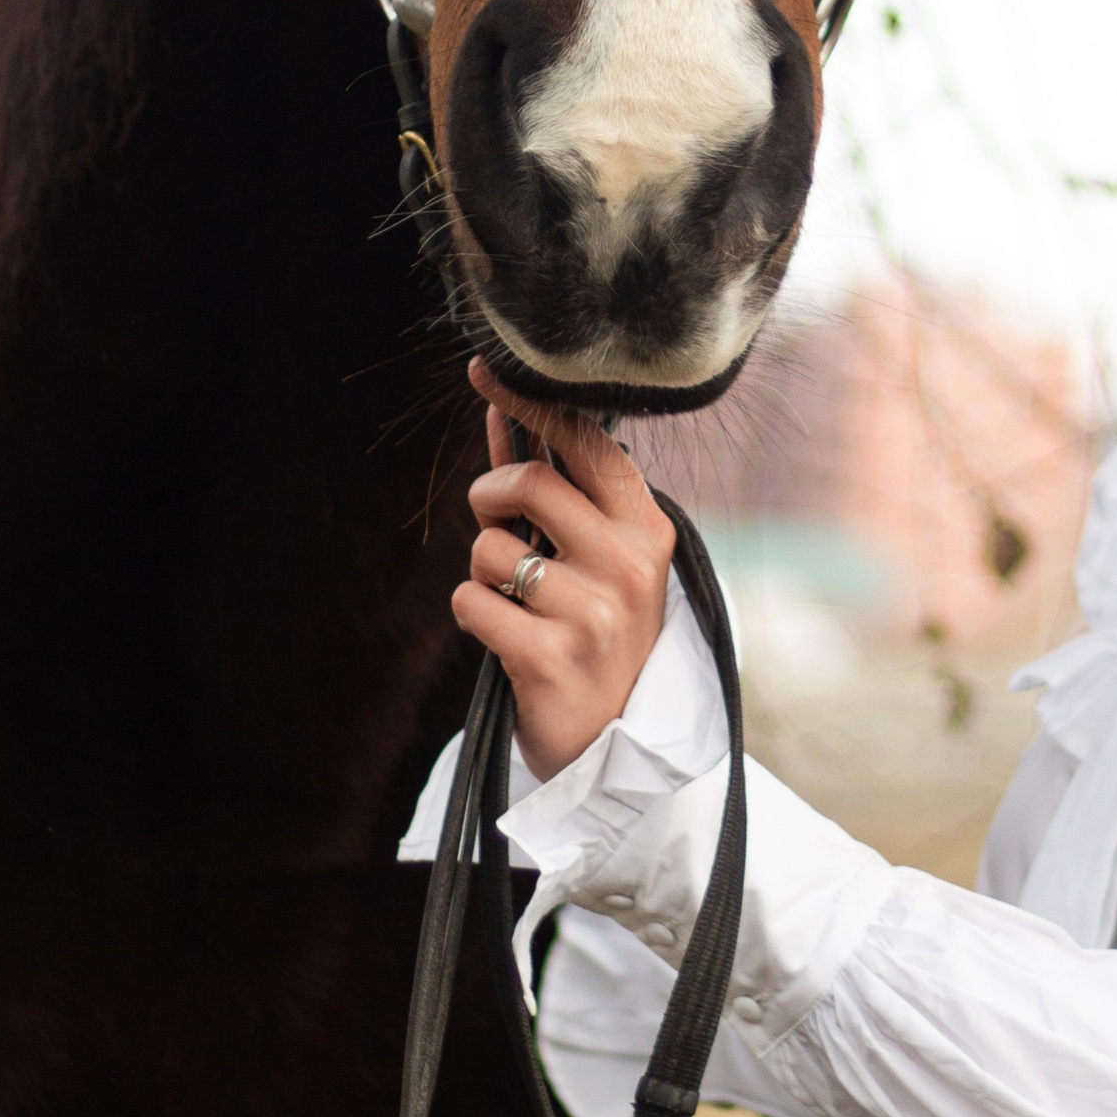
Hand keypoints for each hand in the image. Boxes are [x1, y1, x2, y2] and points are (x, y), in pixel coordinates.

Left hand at [451, 361, 677, 780]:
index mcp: (647, 529)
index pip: (586, 443)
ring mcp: (593, 614)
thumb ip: (560, 489)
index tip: (487, 373)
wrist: (616, 744)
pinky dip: (473, 614)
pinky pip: (470, 602)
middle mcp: (629, 565)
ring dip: (484, 571)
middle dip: (491, 493)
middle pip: (530, 480)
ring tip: (519, 603)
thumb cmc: (601, 632)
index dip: (530, 402)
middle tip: (496, 520)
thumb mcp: (602, 558)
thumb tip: (507, 409)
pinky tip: (508, 638)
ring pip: (489, 547)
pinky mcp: (549, 659)